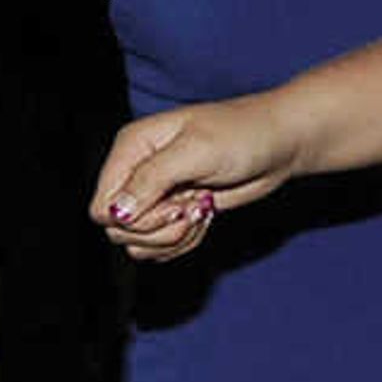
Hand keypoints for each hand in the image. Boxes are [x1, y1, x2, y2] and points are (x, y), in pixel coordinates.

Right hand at [92, 93, 300, 261]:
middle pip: (118, 230)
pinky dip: (185, 240)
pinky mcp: (175, 212)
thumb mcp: (195, 152)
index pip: (103, 206)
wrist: (279, 144)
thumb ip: (150, 180)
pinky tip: (205, 215)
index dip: (133, 219)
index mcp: (131, 148)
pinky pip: (162, 246)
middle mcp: (137, 172)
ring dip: (172, 238)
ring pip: (138, 243)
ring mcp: (156, 195)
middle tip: (191, 207)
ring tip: (200, 210)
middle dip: (157, 230)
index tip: (172, 203)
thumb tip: (116, 213)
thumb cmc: (241, 135)